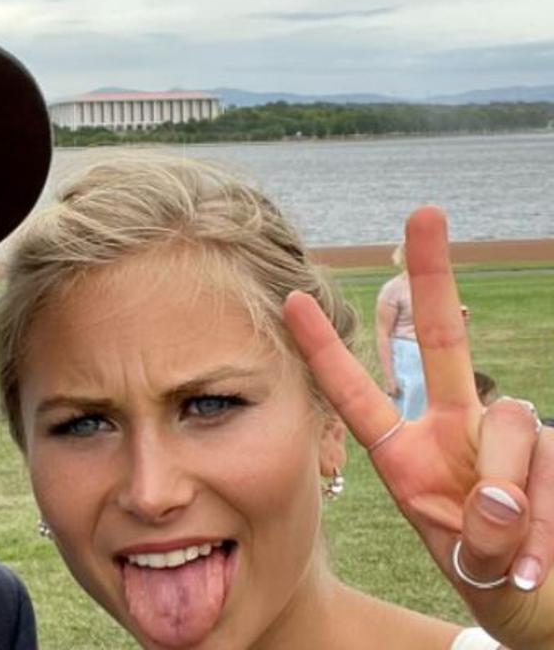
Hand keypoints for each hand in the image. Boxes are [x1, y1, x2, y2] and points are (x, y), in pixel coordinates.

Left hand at [284, 207, 553, 649]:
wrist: (544, 604)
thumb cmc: (490, 574)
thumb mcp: (464, 557)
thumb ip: (476, 529)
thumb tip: (502, 494)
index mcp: (406, 455)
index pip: (357, 393)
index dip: (325, 350)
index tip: (290, 299)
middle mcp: (454, 429)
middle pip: (440, 341)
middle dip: (434, 275)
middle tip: (423, 212)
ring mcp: (506, 435)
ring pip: (509, 420)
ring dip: (508, 488)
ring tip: (510, 548)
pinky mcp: (552, 448)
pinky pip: (548, 456)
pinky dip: (543, 508)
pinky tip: (537, 546)